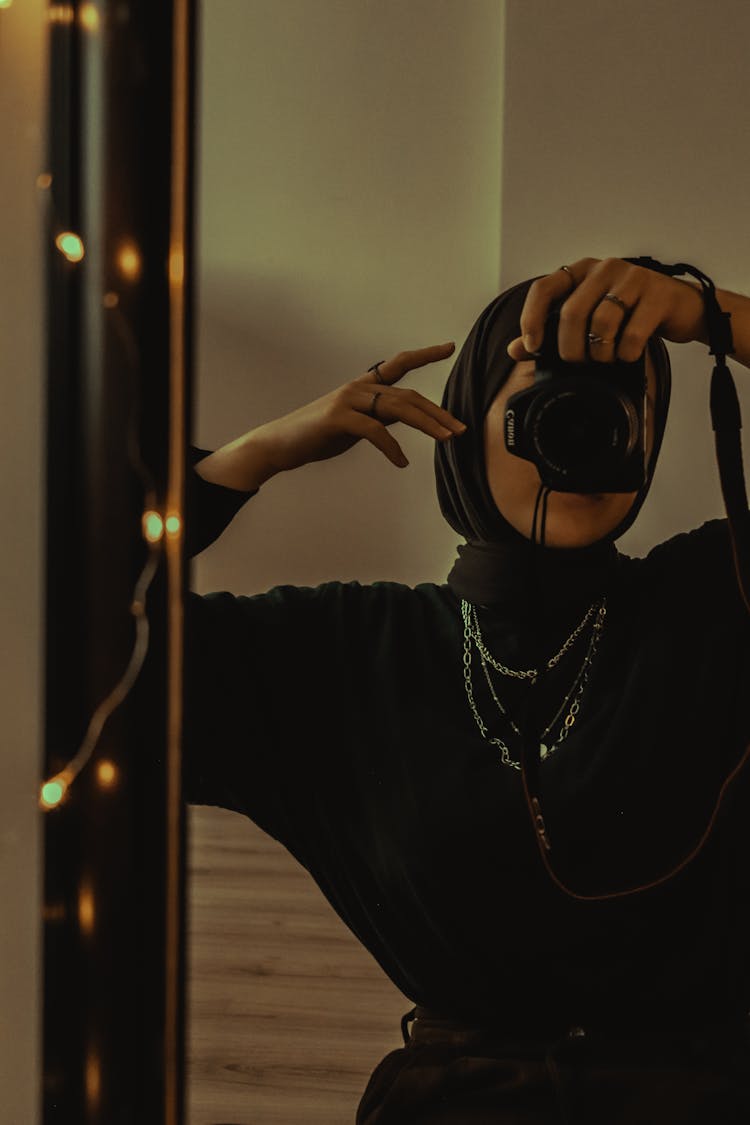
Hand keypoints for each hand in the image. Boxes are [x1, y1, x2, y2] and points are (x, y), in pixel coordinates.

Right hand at [251, 342, 464, 473]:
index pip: (399, 365)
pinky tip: (401, 462)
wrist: (279, 445)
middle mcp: (358, 388)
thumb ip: (380, 417)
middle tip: (461, 429)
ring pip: (397, 408)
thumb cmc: (317, 436)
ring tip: (445, 440)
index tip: (448, 347)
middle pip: (408, 396)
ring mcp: (347, 401)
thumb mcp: (356, 425)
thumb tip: (406, 418)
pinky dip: (391, 448)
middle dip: (438, 413)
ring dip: (426, 425)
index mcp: (363, 387)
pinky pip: (374, 431)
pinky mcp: (337, 419)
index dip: (424, 355)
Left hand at [506, 256, 707, 364]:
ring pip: (602, 323)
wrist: (681, 308)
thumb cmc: (629, 314)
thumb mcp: (587, 319)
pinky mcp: (658, 294)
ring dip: (600, 353)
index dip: (532, 320)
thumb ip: (551, 332)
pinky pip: (632, 334)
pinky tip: (627, 355)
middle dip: (570, 347)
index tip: (533, 347)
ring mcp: (633, 278)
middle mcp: (604, 268)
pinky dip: (625, 354)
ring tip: (605, 359)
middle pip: (572, 312)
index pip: (543, 288)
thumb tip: (515, 350)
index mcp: (581, 271)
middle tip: (577, 362)